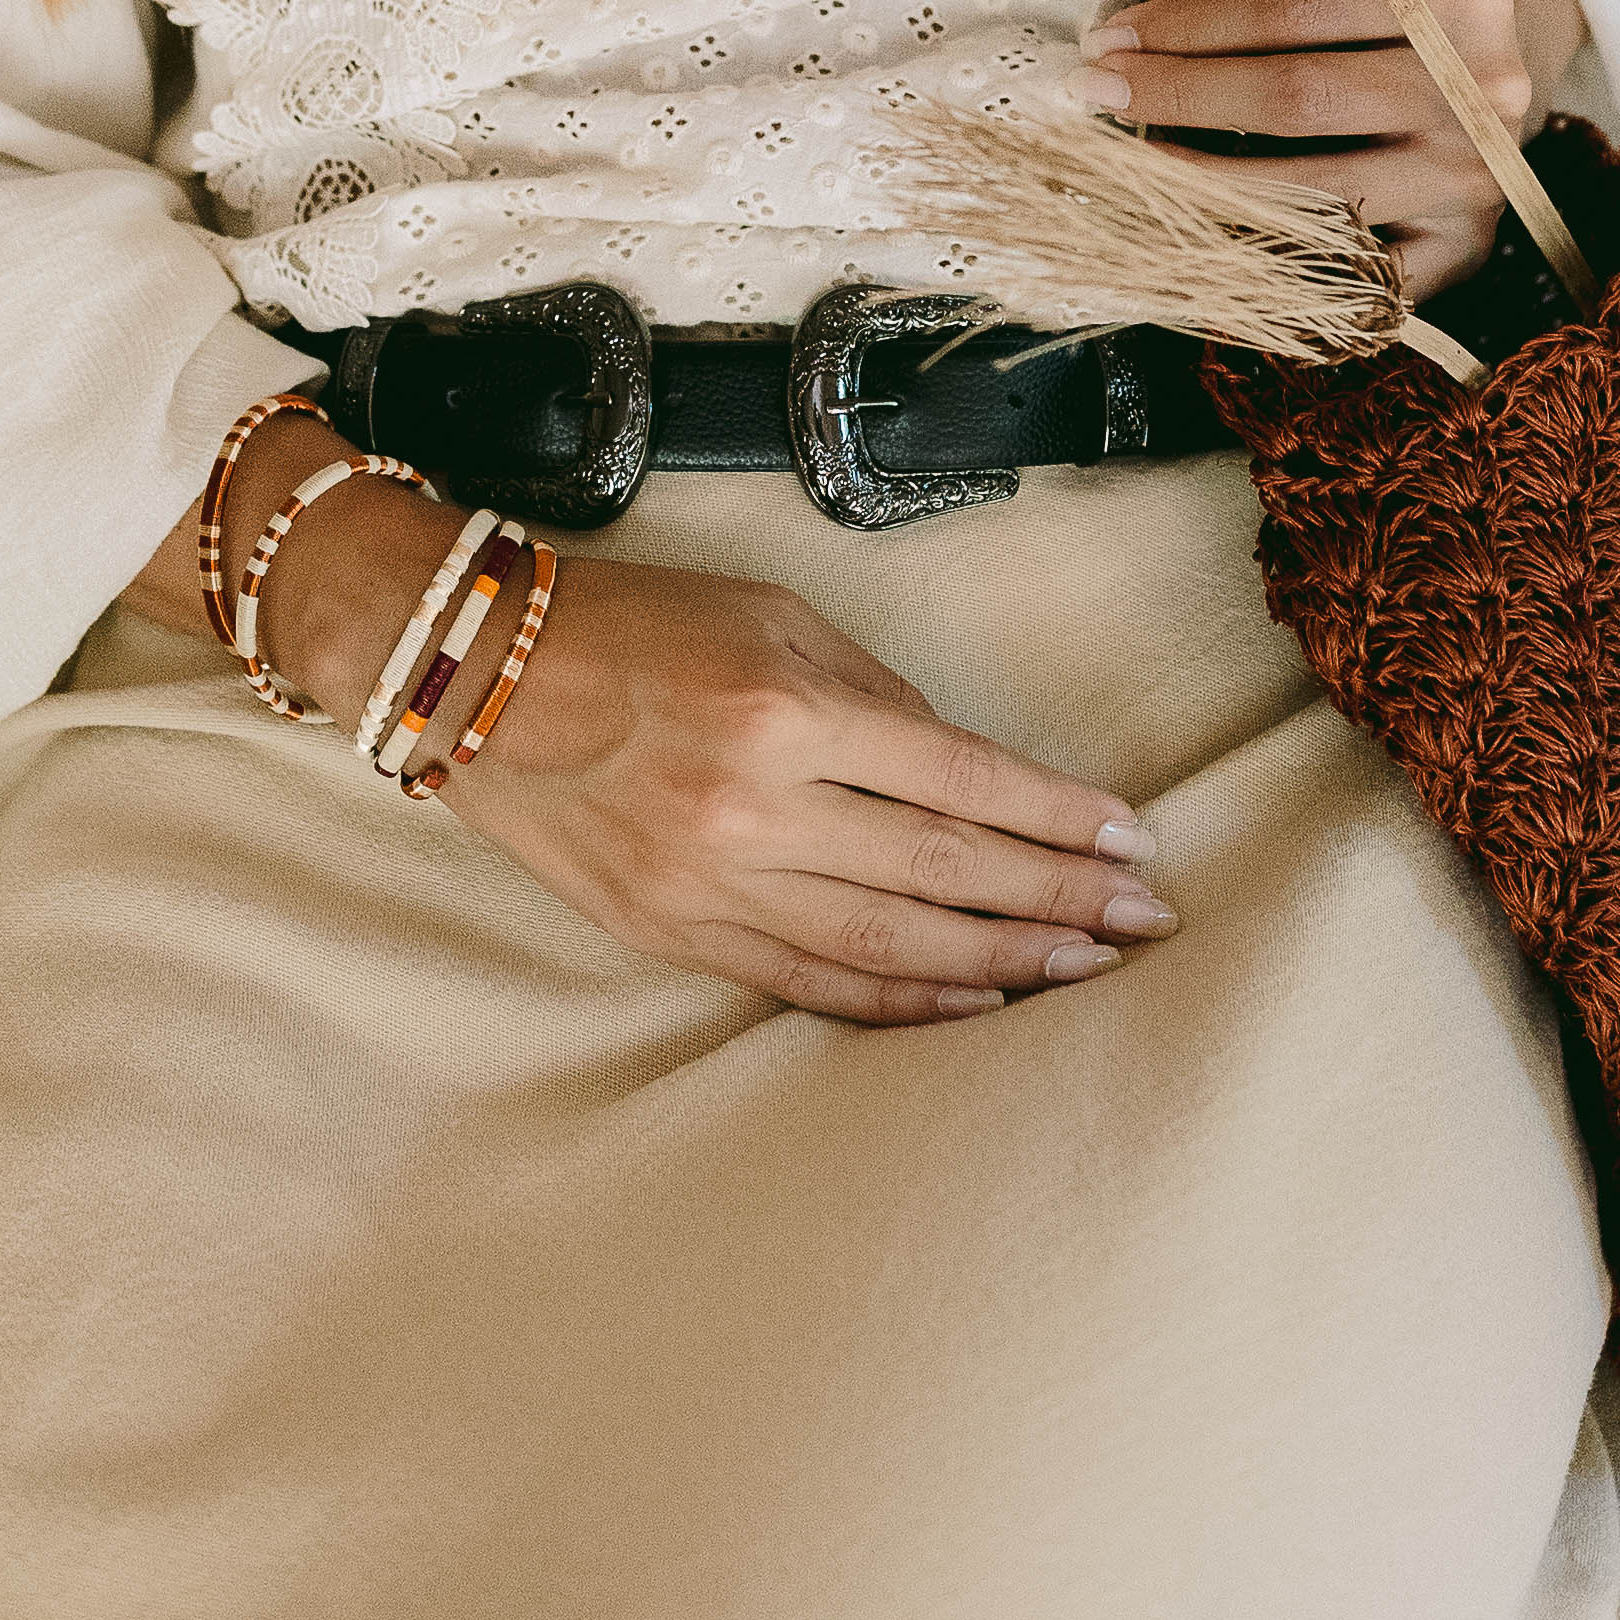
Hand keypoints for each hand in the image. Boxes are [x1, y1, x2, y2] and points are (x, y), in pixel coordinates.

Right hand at [125, 409, 1172, 1027]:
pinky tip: (974, 1003)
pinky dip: (900, 998)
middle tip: (1148, 917)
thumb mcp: (770, 616)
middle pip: (946, 869)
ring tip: (1086, 965)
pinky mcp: (672, 932)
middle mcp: (754, 806)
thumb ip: (873, 698)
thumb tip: (972, 774)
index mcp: (784, 708)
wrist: (471, 672)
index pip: (964, 778)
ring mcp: (710, 881)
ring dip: (1003, 959)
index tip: (1132, 836)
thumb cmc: (635, 622)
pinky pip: (809, 982)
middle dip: (1061, 896)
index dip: (1059, 816)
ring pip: (891, 941)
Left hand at [1075, 0, 1581, 300]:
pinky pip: (1350, 271)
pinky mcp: (1463, 249)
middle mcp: (1479, 88)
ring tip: (1129, 160)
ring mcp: (1473, 176)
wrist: (1515, 56)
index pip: (1291, 11)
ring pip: (1312, 188)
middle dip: (1180, 95)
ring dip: (1202, 180)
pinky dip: (1274, 260)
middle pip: (1295, 98)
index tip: (1109, 38)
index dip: (1188, 27)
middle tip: (1095, 93)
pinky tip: (1205, 236)